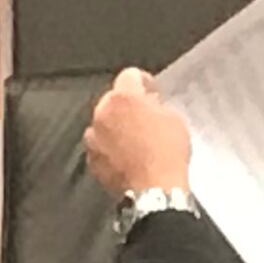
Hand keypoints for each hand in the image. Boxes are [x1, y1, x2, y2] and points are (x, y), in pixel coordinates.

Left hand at [81, 69, 192, 197]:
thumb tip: (149, 104)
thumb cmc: (167, 151)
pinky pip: (99, 146)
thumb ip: (155, 105)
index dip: (143, 81)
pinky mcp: (91, 159)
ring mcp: (93, 137)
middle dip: (127, 104)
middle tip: (145, 115)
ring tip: (135, 138)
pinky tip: (126, 155)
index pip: (129, 75)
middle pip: (112, 99)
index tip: (151, 90)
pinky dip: (109, 147)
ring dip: (115, 126)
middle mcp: (102, 114)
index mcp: (123, 98)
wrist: (155, 187)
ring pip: (103, 124)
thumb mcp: (172, 118)